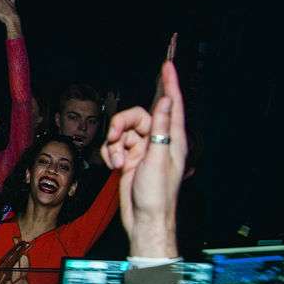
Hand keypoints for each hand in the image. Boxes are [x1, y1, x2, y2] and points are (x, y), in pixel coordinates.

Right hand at [103, 57, 186, 259]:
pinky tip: (114, 167)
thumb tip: (167, 100)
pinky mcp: (130, 159)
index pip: (171, 104)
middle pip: (136, 116)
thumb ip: (162, 128)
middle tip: (115, 140)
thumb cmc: (156, 194)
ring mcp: (143, 150)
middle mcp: (159, 141)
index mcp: (173, 138)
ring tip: (118, 163)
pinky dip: (110, 154)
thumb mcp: (159, 158)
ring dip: (113, 145)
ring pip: (122, 131)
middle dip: (121, 126)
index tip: (167, 64)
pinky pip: (114, 146)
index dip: (169, 83)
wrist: (143, 219)